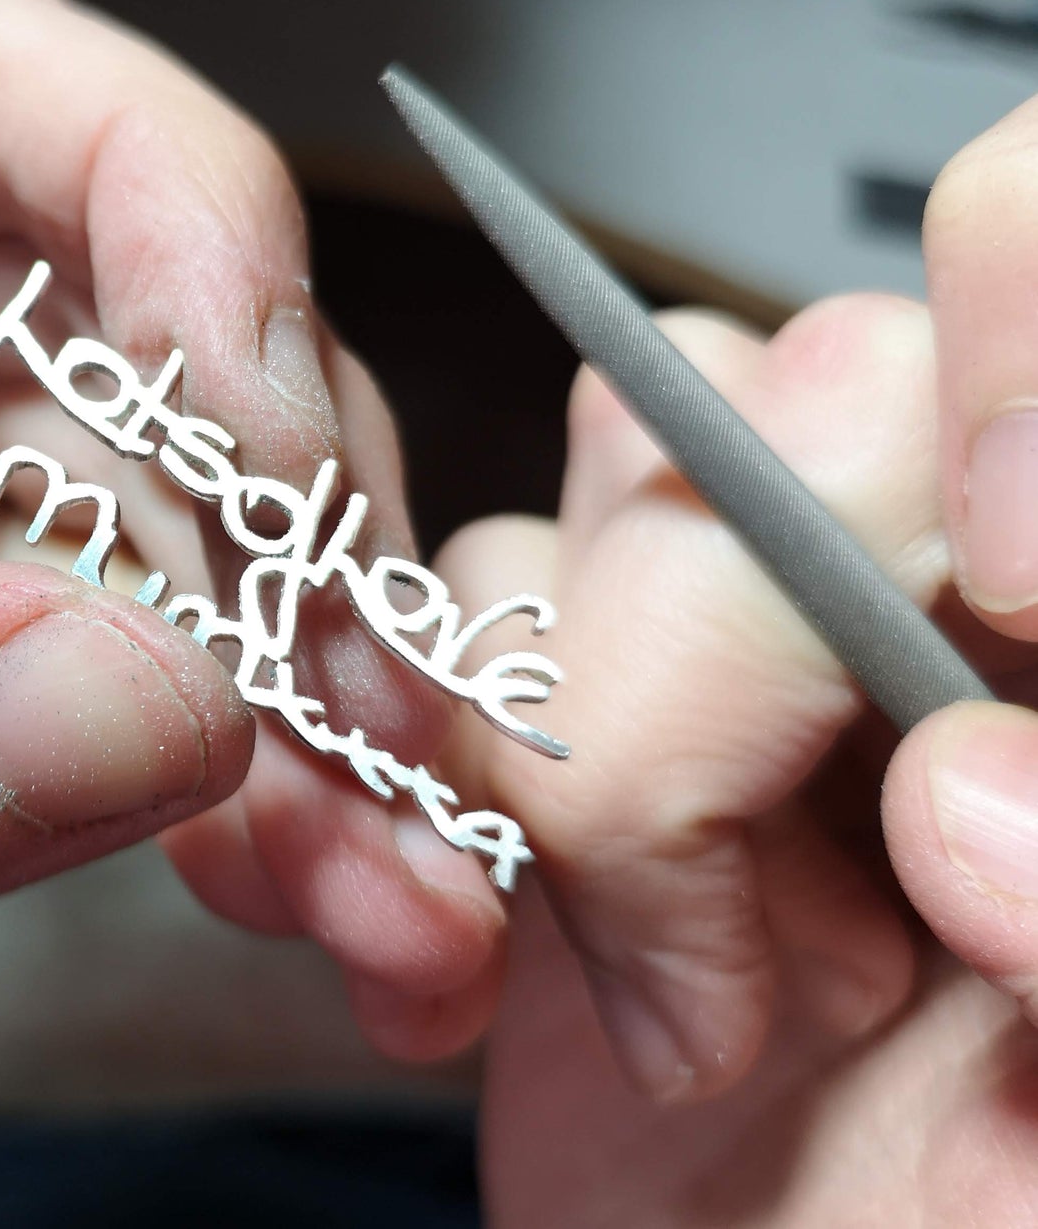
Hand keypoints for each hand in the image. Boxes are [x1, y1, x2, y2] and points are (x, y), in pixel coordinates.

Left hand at [0, 0, 494, 1223]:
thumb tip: (151, 700)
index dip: (179, 213)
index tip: (279, 434)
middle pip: (145, 308)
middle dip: (289, 506)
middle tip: (370, 686)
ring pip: (198, 494)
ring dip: (308, 665)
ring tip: (374, 833)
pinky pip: (180, 635)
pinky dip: (268, 752)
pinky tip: (313, 854)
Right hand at [439, 279, 1037, 1220]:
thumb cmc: (958, 1217)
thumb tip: (964, 794)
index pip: (1031, 263)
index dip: (1014, 362)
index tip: (999, 597)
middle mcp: (888, 558)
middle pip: (756, 397)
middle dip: (704, 692)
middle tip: (797, 954)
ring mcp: (703, 613)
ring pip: (572, 495)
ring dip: (561, 762)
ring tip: (681, 977)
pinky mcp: (548, 685)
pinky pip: (435, 618)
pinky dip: (420, 788)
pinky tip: (520, 957)